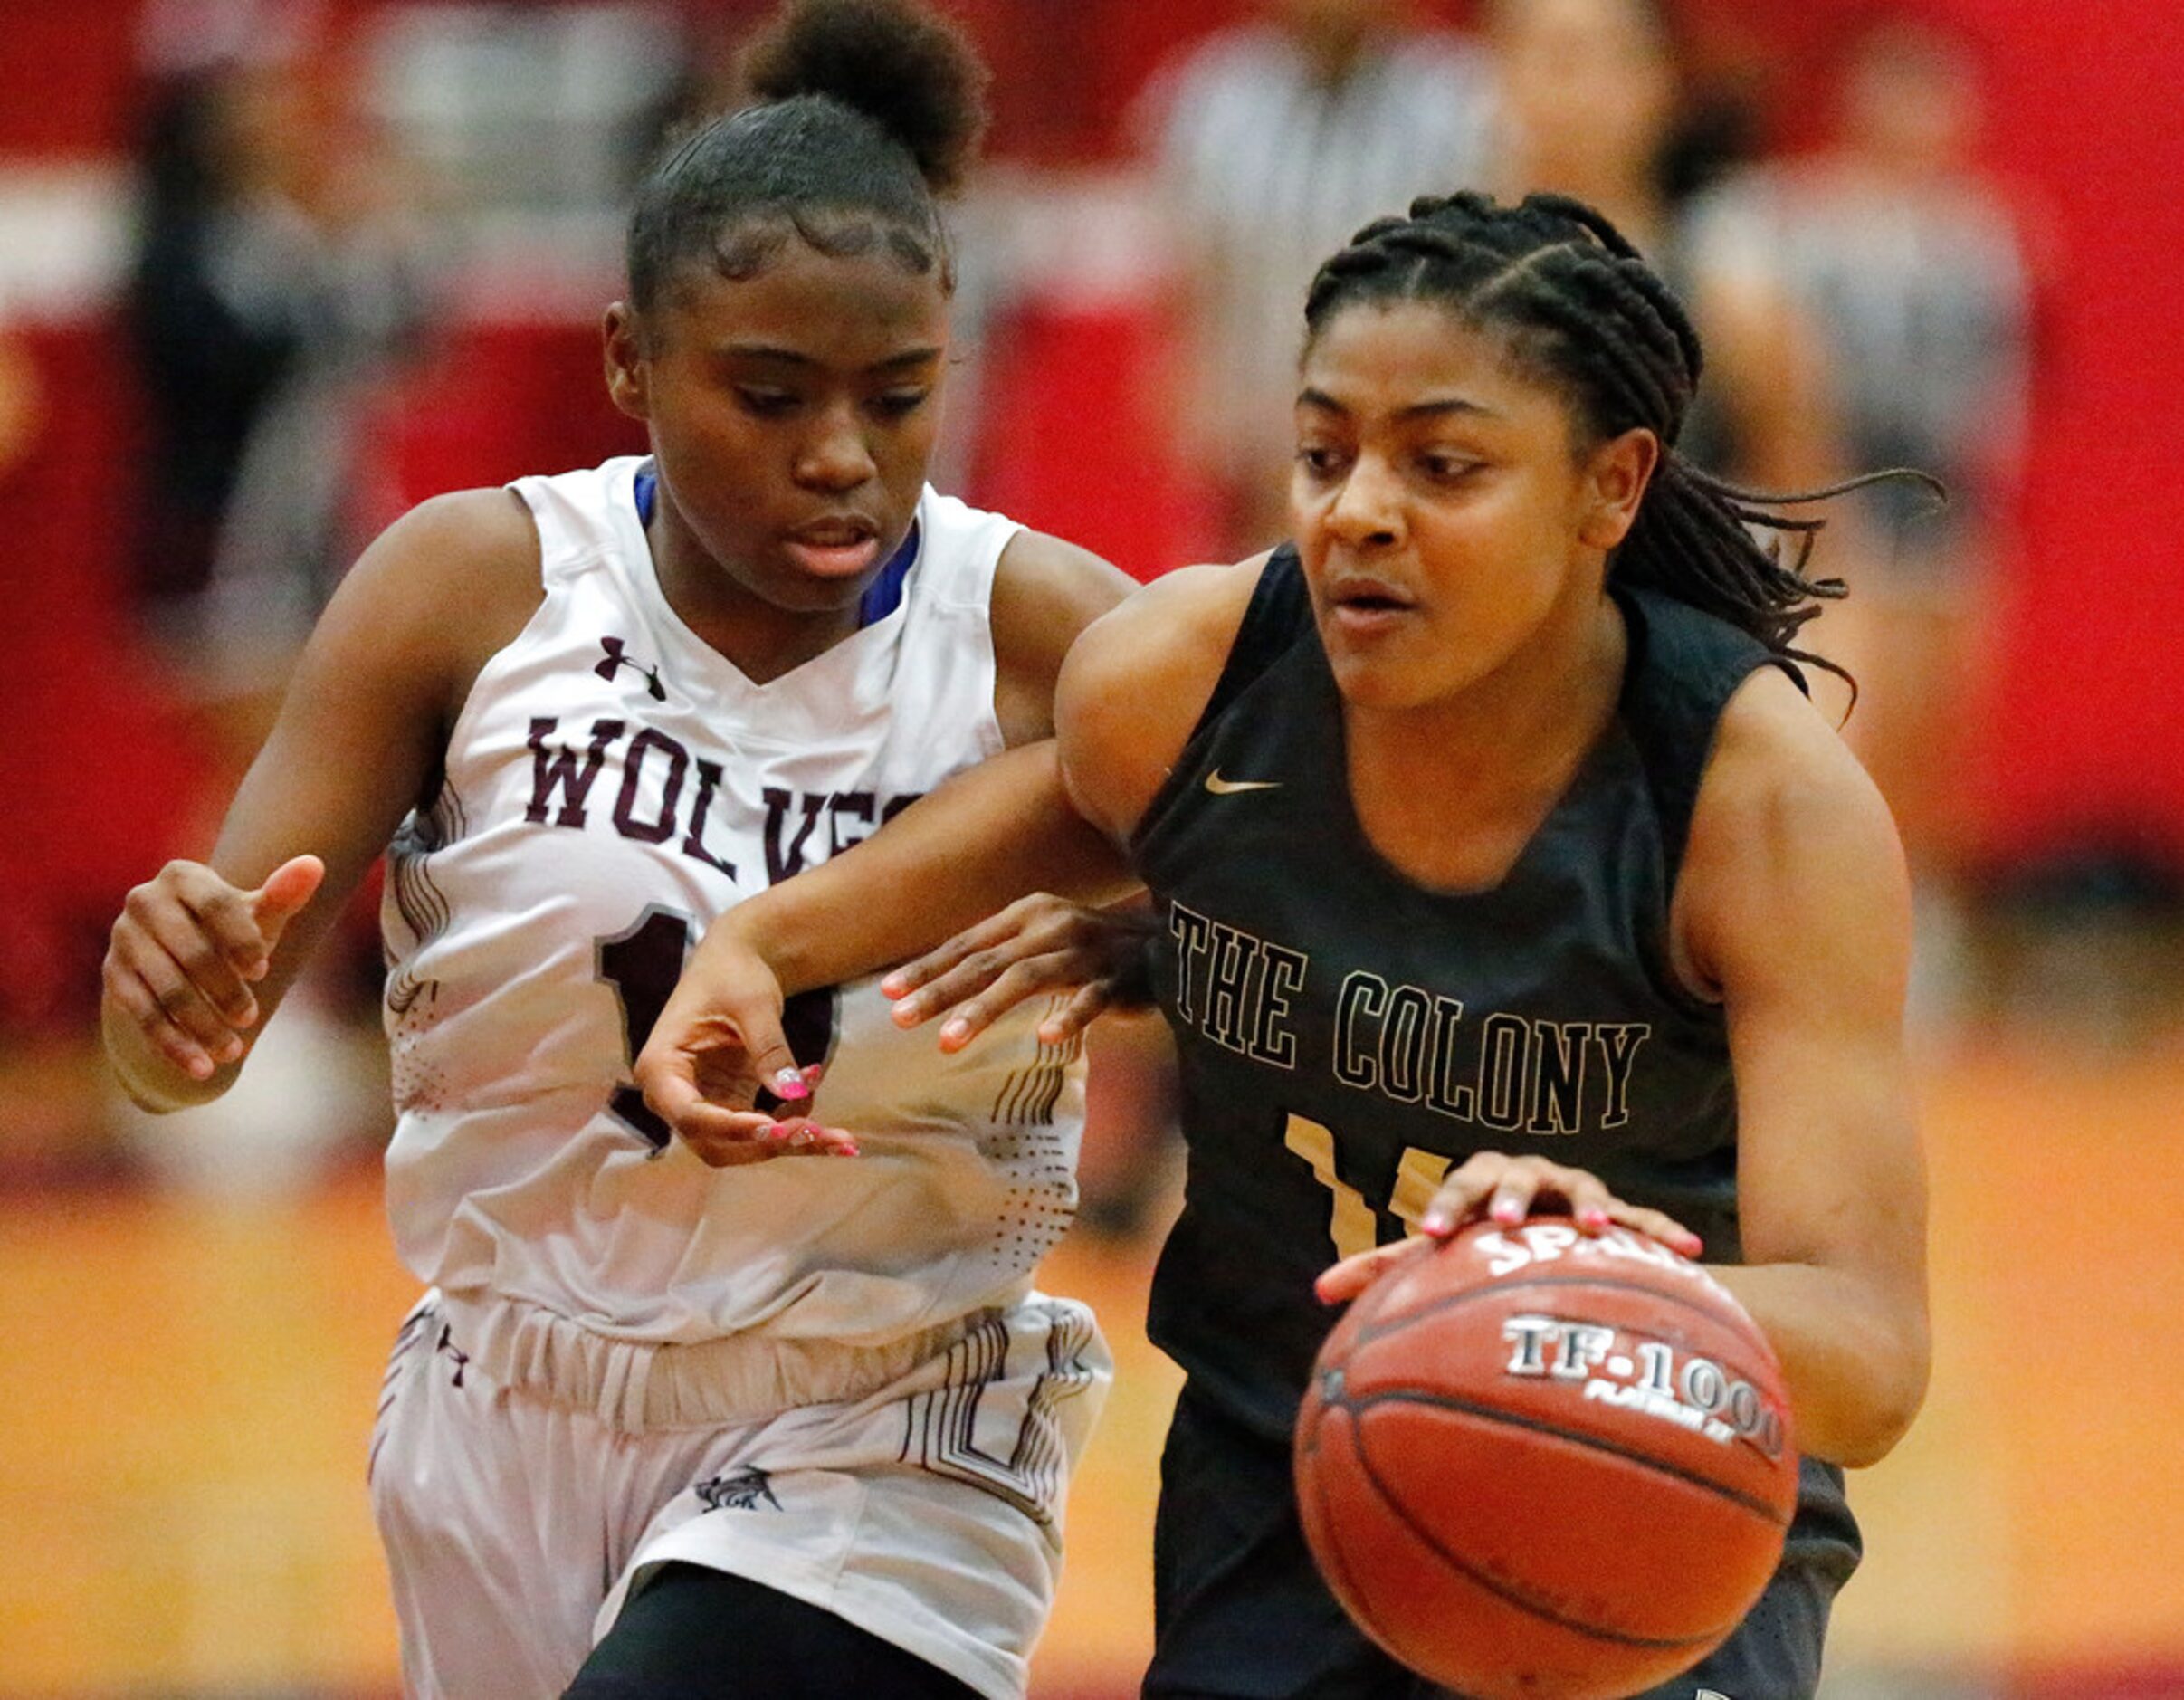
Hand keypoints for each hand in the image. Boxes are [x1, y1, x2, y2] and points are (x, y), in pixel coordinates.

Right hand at [103, 855, 324, 1079]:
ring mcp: (123, 938)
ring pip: (166, 988)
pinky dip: (173, 1044)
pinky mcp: (112, 974)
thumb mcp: (258, 915)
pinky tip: (201, 1070)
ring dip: (200, 1024)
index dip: (241, 940)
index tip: (264, 972)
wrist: (181, 952)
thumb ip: (283, 895)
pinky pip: (141, 1014)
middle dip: (224, 990)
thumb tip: (314, 865)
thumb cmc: (231, 929)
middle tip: (252, 1019)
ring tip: (232, 1052)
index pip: (215, 906)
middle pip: (190, 952)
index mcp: (183, 876)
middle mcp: (145, 900)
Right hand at [635, 930, 856, 1166]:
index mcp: (662, 1066)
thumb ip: (769, 1049)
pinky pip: (761, 1131)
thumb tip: (792, 1093)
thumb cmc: (733, 973)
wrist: (739, 960)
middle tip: (817, 1133)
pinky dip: (794, 1123)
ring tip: (837, 1135)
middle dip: (767, 1144)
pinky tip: (815, 1087)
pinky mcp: (731, 1105)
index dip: (729, 1127)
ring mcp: (704, 1104)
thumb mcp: (753, 1003)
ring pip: (742, 1146)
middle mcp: (675, 1096)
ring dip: (789, 1143)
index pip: (688, 1114)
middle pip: (714, 1144)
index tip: (772, 1127)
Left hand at [881, 894, 1155, 1051]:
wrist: (1171, 943)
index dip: (927, 967)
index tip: (887, 992)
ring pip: (1027, 979)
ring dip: (984, 1009)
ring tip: (948, 1041)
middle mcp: (1052, 925)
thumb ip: (1003, 956)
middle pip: (986, 961)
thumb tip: (944, 982)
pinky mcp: (1122, 978)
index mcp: (1028, 914)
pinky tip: (1045, 1037)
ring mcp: (1087, 951)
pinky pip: (1092, 999)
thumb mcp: (1044, 942)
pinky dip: (1068, 1016)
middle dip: (940, 990)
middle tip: (900, 1018)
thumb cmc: (1095, 951)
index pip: (967, 944)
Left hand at [1314, 1152, 1703, 1303]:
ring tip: (1592, 1230)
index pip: (1458, 1188)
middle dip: (1510, 1194)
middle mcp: (1530, 1182)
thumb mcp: (1444, 1256)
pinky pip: (1645, 1222)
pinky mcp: (1621, 1219)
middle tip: (1503, 1225)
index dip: (1444, 1207)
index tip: (1428, 1236)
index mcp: (1483, 1188)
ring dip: (1589, 1205)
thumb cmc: (1487, 1244)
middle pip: (1517, 1173)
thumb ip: (1386, 1269)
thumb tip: (1317, 1293)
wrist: (1561, 1230)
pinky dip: (1662, 1233)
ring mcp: (1576, 1195)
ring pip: (1584, 1189)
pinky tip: (1691, 1249)